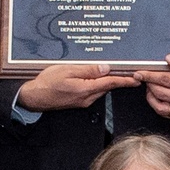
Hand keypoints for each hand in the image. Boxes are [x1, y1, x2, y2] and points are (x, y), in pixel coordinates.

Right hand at [17, 63, 141, 112]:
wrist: (34, 97)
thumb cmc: (47, 83)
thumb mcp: (67, 70)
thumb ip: (88, 70)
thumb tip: (105, 68)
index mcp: (85, 89)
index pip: (110, 83)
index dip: (125, 80)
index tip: (136, 78)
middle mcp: (87, 98)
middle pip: (107, 87)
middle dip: (119, 80)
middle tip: (131, 72)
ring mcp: (83, 101)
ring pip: (100, 89)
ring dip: (108, 81)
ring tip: (115, 72)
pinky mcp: (78, 101)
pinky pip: (93, 91)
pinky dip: (98, 84)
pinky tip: (97, 78)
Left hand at [140, 48, 169, 118]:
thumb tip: (169, 59)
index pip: (166, 80)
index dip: (151, 76)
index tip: (140, 73)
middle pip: (161, 92)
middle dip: (149, 84)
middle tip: (145, 77)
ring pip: (160, 105)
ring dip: (151, 95)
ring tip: (150, 85)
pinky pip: (164, 113)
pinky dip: (155, 104)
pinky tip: (155, 95)